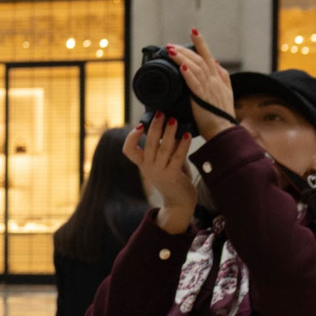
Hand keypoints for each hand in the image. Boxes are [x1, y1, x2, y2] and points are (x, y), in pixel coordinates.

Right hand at [123, 114, 198, 234]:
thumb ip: (167, 148)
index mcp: (143, 164)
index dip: (131, 137)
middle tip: (160, 113)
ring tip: (173, 120)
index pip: (128, 150)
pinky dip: (182, 144)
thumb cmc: (174, 179)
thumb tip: (172, 129)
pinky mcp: (173, 175)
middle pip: (148, 144)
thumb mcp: (166, 162)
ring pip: (163, 148)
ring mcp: (160, 172)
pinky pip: (178, 156)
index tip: (140, 125)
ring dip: (168, 132)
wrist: (179, 202)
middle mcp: (148, 168)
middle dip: (154, 127)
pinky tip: (186, 135)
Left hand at [167, 30, 235, 139]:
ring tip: (171, 51)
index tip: (193, 31)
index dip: (201, 43)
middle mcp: (214, 81)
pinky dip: (188, 75)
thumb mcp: (226, 93)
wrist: (225, 131)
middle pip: (199, 60)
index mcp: (218, 79)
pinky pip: (195, 84)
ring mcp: (209, 89)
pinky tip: (181, 67)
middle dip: (185, 50)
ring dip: (183, 59)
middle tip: (170, 44)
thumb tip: (216, 62)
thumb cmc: (222, 114)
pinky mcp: (202, 99)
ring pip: (195, 69)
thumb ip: (223, 76)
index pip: (208, 56)